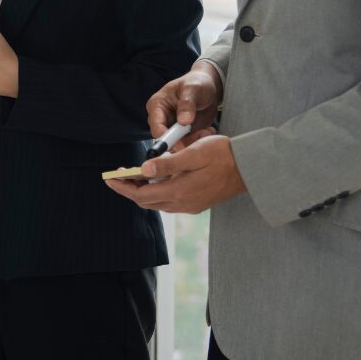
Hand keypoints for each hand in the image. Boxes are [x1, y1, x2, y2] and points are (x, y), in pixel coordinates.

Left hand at [105, 134, 245, 213]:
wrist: (251, 167)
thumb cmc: (223, 155)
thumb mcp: (194, 153)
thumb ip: (168, 163)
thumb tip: (144, 171)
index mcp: (180, 192)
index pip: (141, 195)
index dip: (122, 187)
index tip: (109, 178)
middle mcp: (183, 204)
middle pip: (147, 202)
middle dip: (130, 189)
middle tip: (119, 175)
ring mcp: (191, 206)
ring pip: (158, 203)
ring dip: (143, 191)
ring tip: (134, 175)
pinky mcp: (197, 203)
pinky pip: (170, 201)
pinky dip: (158, 192)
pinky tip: (157, 179)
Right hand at [146, 62, 222, 148]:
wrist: (209, 87)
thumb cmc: (197, 83)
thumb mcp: (193, 88)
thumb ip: (187, 103)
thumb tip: (183, 121)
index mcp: (157, 105)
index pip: (156, 126)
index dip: (166, 138)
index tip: (180, 145)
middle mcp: (161, 118)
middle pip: (165, 138)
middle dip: (183, 141)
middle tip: (201, 134)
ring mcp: (172, 127)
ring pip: (178, 144)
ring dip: (194, 141)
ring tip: (208, 130)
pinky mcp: (183, 133)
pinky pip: (188, 143)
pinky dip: (198, 140)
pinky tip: (207, 130)